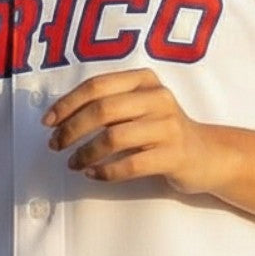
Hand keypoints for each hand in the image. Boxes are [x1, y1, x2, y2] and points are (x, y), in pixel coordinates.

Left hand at [43, 69, 224, 194]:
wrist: (206, 154)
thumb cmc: (159, 130)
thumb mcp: (137, 107)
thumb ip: (106, 105)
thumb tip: (58, 118)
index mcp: (144, 80)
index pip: (97, 86)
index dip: (67, 103)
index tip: (48, 122)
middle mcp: (158, 98)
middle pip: (102, 110)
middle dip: (71, 129)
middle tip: (55, 145)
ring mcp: (169, 126)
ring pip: (114, 138)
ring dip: (85, 153)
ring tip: (73, 163)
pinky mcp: (174, 155)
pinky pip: (131, 164)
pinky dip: (106, 172)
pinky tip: (93, 175)